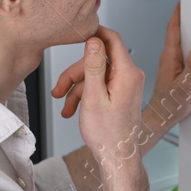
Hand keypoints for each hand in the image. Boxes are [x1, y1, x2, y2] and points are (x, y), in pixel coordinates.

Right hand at [52, 4, 190, 126]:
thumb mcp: (94, 97)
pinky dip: (85, 94)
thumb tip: (94, 41)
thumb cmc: (108, 134)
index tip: (77, 34)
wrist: (117, 157)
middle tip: (60, 88)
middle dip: (76, 73)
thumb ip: (93, 66)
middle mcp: (130, 76)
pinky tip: (73, 108)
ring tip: (65, 105)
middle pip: (98, 59)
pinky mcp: (121, 93)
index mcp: (127, 73)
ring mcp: (126, 84)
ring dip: (76, 87)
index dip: (93, 34)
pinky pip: (100, 85)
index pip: (112, 39)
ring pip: (95, 74)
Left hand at [146, 3, 190, 130]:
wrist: (162, 117)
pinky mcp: (173, 69)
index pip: (173, 28)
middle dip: (184, 18)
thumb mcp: (186, 85)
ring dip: (186, 31)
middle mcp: (168, 58)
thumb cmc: (170, 104)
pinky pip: (181, 51)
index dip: (178, 13)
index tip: (183, 1)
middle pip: (176, 31)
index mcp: (169, 57)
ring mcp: (170, 63)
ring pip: (179, 41)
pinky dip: (188, 44)